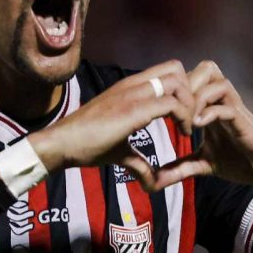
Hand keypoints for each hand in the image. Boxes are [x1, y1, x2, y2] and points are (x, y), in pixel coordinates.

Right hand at [27, 60, 195, 190]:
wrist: (62, 144)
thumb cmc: (86, 145)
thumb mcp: (121, 151)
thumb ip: (140, 162)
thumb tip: (152, 183)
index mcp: (130, 88)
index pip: (167, 70)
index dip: (183, 90)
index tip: (185, 117)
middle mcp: (133, 84)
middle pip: (177, 68)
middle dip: (191, 92)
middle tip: (190, 119)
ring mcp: (132, 94)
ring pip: (177, 82)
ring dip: (190, 104)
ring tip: (188, 128)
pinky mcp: (133, 110)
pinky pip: (171, 104)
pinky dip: (184, 117)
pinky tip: (183, 135)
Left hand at [153, 61, 252, 199]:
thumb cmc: (243, 162)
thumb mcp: (205, 164)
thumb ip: (181, 168)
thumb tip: (154, 181)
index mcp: (213, 106)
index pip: (194, 78)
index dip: (176, 88)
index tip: (162, 111)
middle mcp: (224, 103)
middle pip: (205, 69)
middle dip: (186, 85)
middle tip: (174, 111)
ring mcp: (236, 111)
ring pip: (216, 81)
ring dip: (196, 97)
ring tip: (186, 121)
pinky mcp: (246, 125)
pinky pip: (228, 107)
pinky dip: (210, 114)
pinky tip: (198, 128)